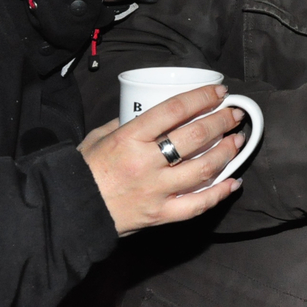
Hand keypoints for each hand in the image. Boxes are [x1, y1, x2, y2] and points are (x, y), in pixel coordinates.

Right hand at [79, 85, 245, 235]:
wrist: (68, 213)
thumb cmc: (82, 171)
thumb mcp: (98, 137)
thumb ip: (126, 122)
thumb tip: (150, 110)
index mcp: (130, 138)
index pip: (175, 110)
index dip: (202, 98)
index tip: (219, 92)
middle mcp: (146, 163)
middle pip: (196, 136)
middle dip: (222, 122)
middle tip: (235, 114)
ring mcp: (156, 190)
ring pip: (203, 168)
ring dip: (227, 152)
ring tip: (238, 141)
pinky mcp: (160, 214)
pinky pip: (197, 204)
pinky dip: (220, 193)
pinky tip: (234, 182)